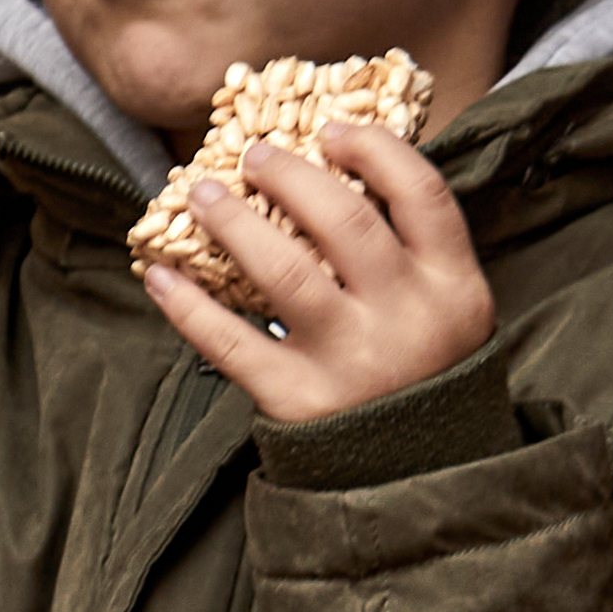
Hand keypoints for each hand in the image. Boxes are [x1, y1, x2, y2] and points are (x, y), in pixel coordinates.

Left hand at [132, 121, 492, 427]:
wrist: (415, 480)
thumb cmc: (422, 377)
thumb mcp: (446, 313)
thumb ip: (414, 253)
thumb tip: (339, 172)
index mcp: (454, 288)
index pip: (421, 193)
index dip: (375, 150)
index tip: (331, 131)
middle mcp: (406, 318)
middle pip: (344, 221)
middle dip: (291, 175)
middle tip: (254, 153)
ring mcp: (351, 361)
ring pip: (283, 269)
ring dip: (233, 222)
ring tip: (204, 193)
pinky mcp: (298, 401)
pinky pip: (230, 341)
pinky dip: (186, 305)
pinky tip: (158, 274)